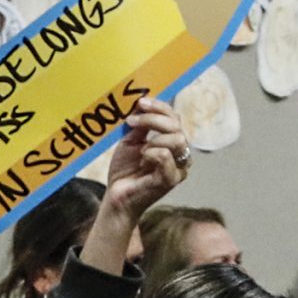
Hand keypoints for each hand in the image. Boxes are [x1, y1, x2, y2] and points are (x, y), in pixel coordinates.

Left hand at [99, 96, 188, 218]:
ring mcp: (179, 168)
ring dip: (154, 138)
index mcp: (172, 142)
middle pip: (178, 126)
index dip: (160, 107)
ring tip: (139, 147)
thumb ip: (140, 125)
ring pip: (178, 140)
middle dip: (154, 120)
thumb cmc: (125, 169)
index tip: (140, 103)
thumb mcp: (131, 141)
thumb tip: (143, 104)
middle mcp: (181, 154)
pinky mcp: (171, 180)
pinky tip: (142, 159)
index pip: (174, 118)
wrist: (117, 194)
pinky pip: (166, 156)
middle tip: (132, 121)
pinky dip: (151, 153)